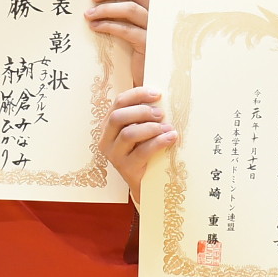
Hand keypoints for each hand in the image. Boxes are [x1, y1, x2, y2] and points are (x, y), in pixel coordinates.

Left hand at [85, 0, 151, 85]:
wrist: (149, 77)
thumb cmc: (137, 47)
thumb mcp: (133, 24)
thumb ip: (124, 7)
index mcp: (155, 3)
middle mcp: (158, 12)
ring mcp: (155, 28)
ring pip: (130, 9)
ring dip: (105, 9)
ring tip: (88, 14)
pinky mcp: (148, 45)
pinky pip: (126, 30)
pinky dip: (108, 26)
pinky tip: (95, 27)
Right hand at [99, 87, 177, 205]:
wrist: (145, 182)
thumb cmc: (144, 149)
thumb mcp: (140, 130)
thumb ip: (143, 114)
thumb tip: (160, 94)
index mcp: (108, 125)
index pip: (118, 102)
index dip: (137, 94)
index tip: (157, 94)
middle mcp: (106, 139)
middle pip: (118, 116)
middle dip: (142, 111)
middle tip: (161, 113)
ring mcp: (114, 155)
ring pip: (128, 134)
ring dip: (151, 127)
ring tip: (167, 127)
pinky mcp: (126, 168)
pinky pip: (142, 152)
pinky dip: (159, 142)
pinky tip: (171, 137)